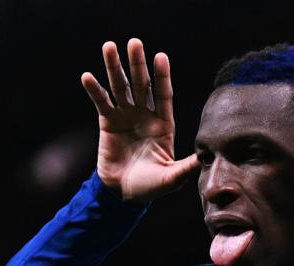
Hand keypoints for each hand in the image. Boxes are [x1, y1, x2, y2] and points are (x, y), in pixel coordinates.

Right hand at [80, 39, 198, 201]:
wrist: (125, 194)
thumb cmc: (152, 186)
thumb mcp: (173, 178)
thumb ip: (187, 167)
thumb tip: (205, 158)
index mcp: (164, 125)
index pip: (164, 95)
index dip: (162, 76)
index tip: (160, 56)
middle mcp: (145, 116)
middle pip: (142, 84)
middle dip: (138, 64)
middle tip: (135, 42)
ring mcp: (126, 116)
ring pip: (121, 87)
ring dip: (114, 67)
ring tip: (110, 46)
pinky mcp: (108, 122)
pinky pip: (101, 102)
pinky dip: (95, 90)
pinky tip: (88, 77)